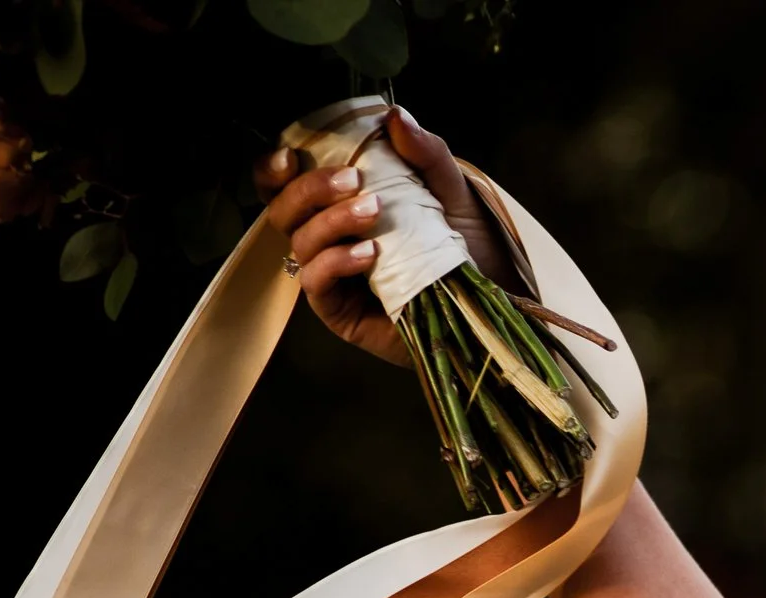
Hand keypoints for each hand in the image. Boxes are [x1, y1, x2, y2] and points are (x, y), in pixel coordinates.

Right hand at [253, 108, 515, 368]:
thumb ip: (424, 153)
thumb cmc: (463, 244)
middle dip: (310, 189)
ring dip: (331, 221)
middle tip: (354, 180)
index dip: (272, 169)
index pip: (282, 185)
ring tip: (373, 212)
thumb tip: (395, 115)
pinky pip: (316, 283)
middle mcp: (325, 239)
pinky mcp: (340, 312)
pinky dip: (336, 262)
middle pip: (283, 210)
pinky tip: (369, 253)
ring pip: (301, 242)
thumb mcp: (448, 190)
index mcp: (335, 205)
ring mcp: (330, 277)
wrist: (492, 297)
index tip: (290, 156)